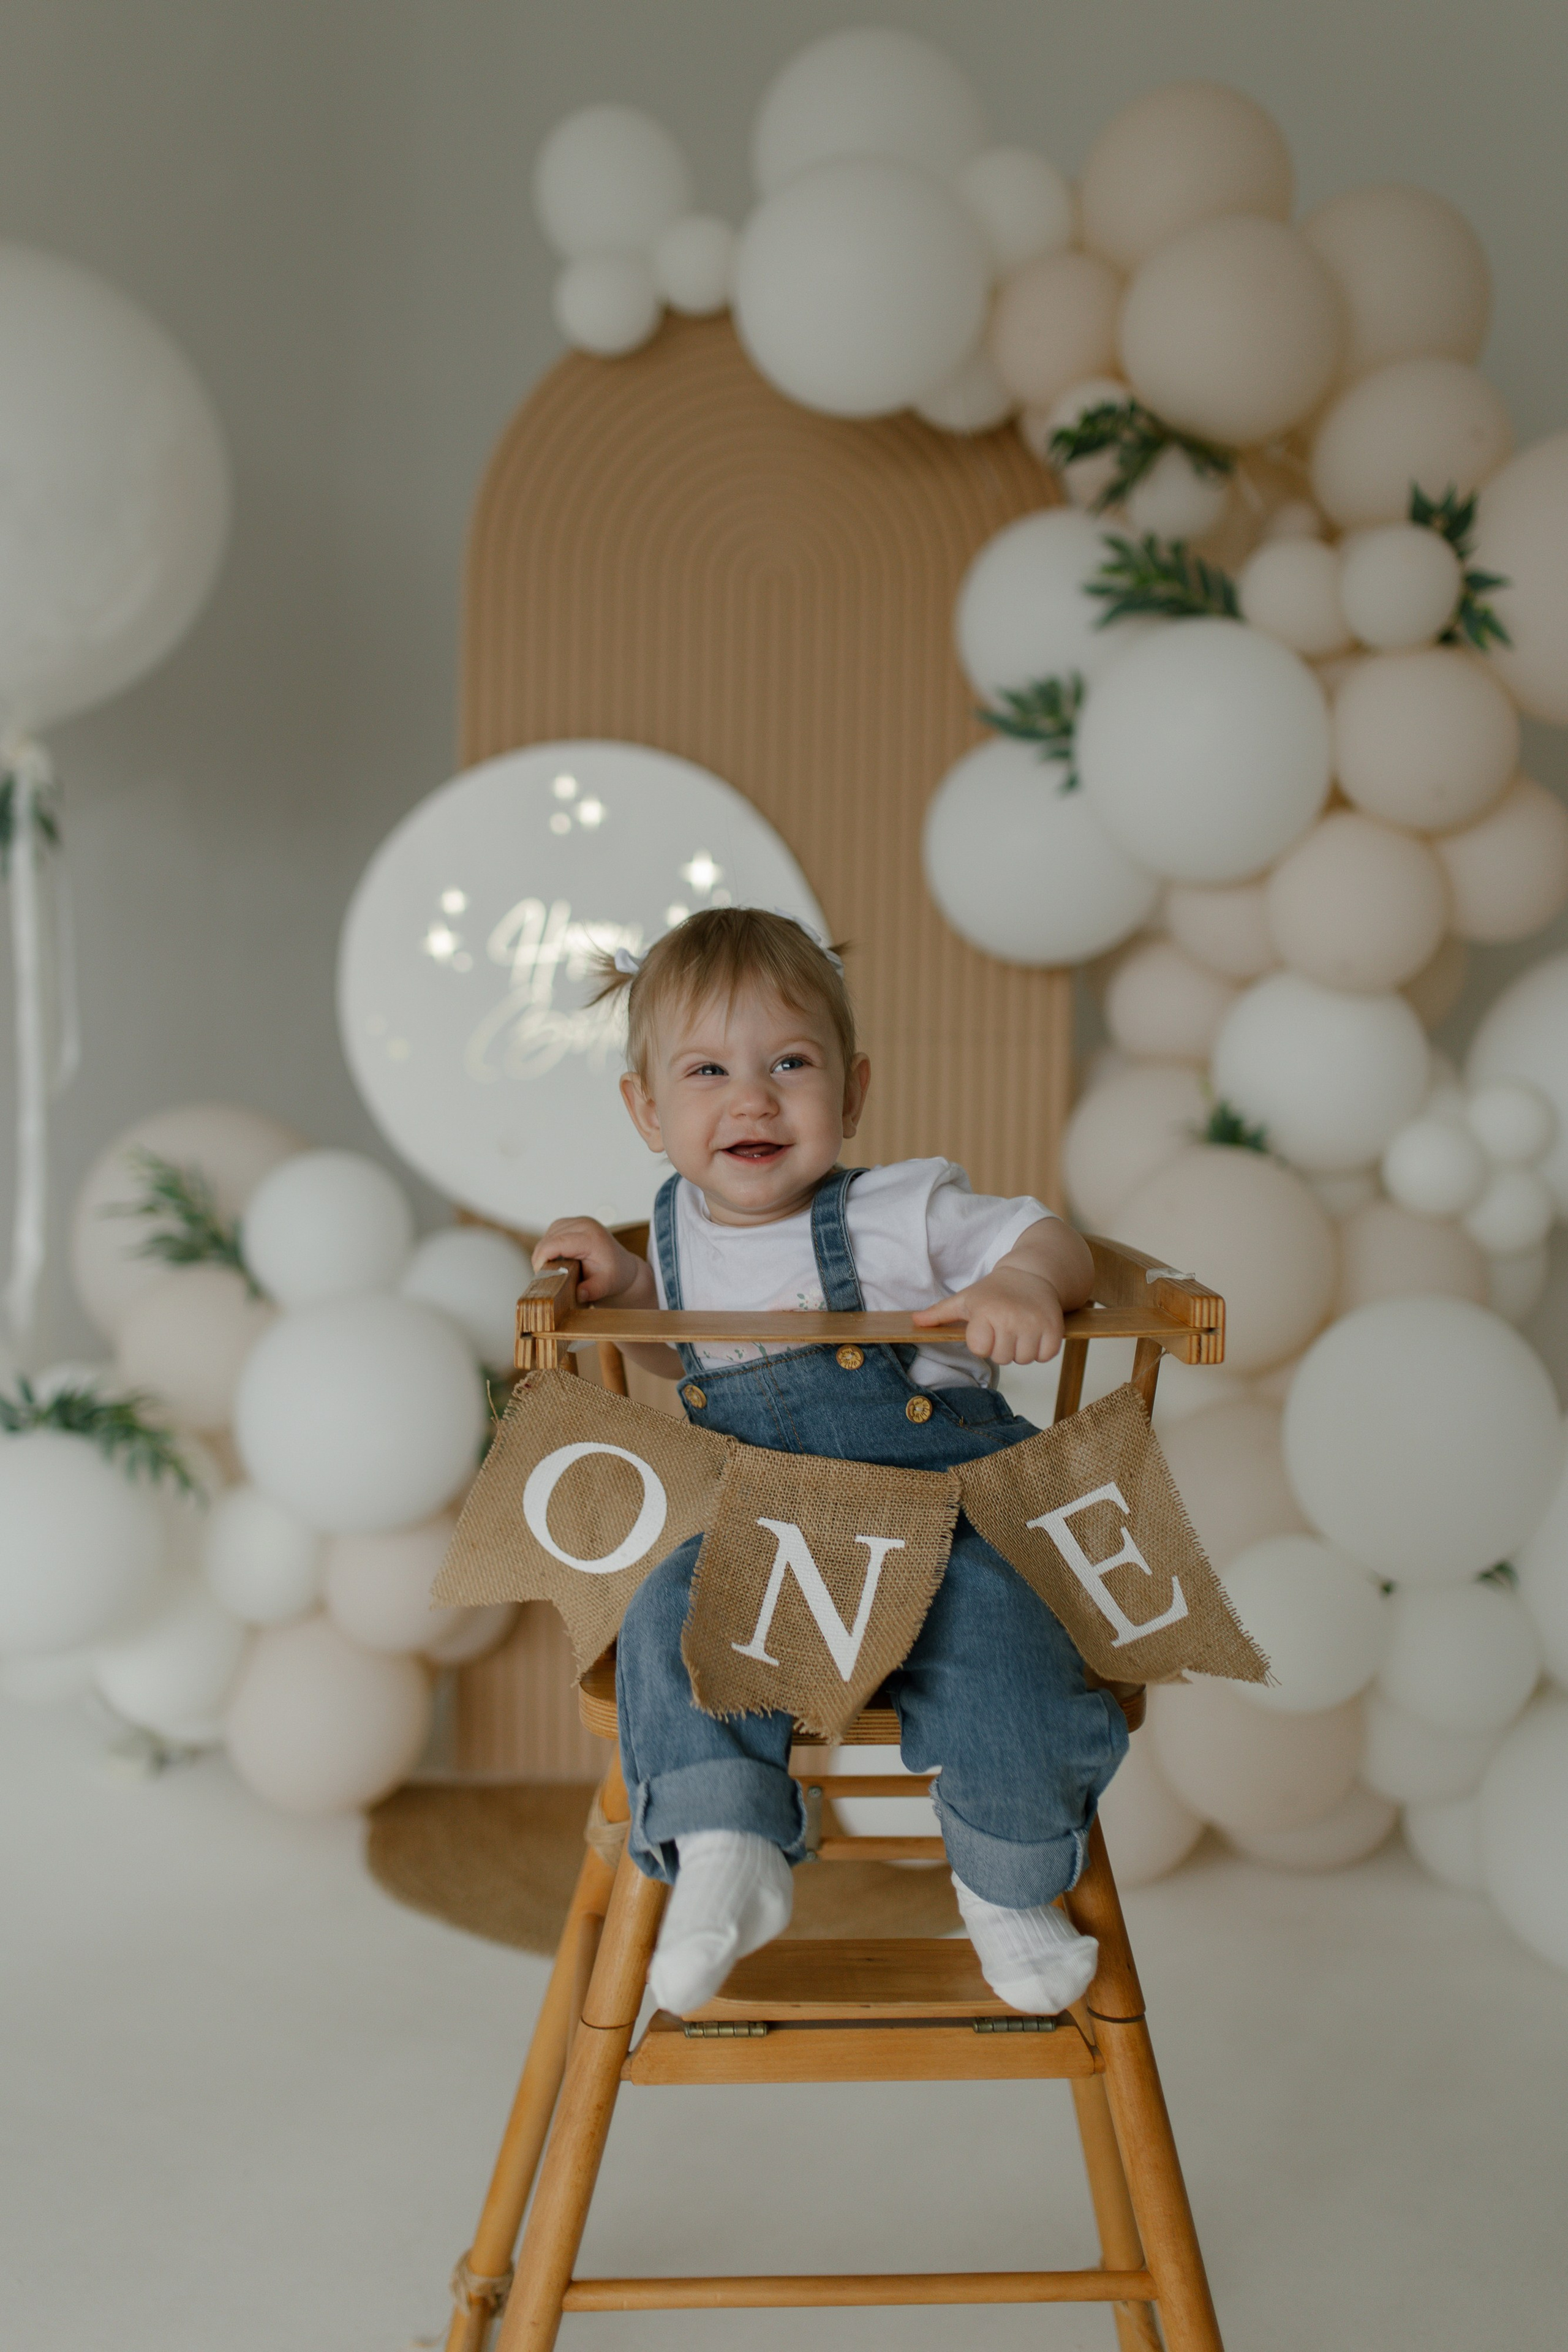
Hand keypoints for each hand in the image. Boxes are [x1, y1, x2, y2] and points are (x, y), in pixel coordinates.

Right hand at [532, 1217, 650, 1306]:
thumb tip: (580, 1293)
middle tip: (545, 1278)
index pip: (558, 1242)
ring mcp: (577, 1221)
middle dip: (541, 1258)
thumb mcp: (606, 1286)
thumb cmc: (614, 1275)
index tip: (539, 1274)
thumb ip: (593, 1290)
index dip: (543, 1257)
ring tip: (551, 1270)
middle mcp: (585, 1224)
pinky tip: (555, 1260)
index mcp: (592, 1237)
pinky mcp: (570, 1223)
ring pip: (547, 1236)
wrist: (622, 1266)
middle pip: (550, 1239)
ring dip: (544, 1253)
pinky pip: (550, 1234)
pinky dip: (548, 1248)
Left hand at [912, 1267, 1066, 1364]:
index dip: (982, 1342)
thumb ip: (939, 1313)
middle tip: (1005, 1328)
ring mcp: (1034, 1324)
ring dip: (1022, 1349)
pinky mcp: (1055, 1328)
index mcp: (986, 1312)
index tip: (986, 1327)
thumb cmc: (994, 1290)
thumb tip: (915, 1323)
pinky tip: (1036, 1332)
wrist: (1032, 1273)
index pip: (979, 1349)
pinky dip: (1042, 1349)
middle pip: (1002, 1358)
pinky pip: (1046, 1356)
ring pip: (1024, 1359)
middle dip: (1002, 1347)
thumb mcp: (965, 1299)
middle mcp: (1011, 1318)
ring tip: (1020, 1329)